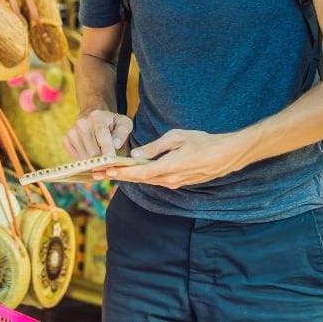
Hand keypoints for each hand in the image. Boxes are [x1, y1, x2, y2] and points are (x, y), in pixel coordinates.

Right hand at [62, 109, 132, 158]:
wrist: (92, 116)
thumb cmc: (111, 123)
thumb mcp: (123, 123)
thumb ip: (122, 133)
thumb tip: (116, 145)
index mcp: (96, 116)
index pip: (101, 135)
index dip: (107, 150)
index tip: (112, 160)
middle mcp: (81, 123)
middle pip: (92, 151)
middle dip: (102, 160)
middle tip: (110, 164)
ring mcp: (72, 131)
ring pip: (84, 157)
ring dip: (94, 162)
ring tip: (101, 157)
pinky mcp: (66, 140)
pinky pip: (76, 158)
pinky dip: (85, 161)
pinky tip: (91, 155)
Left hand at [103, 129, 253, 188]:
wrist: (225, 155)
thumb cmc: (202, 141)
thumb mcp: (176, 137)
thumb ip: (154, 147)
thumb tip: (135, 155)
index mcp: (168, 168)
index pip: (138, 174)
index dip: (120, 173)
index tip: (104, 171)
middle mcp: (170, 180)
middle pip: (138, 180)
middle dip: (117, 177)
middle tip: (97, 175)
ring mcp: (174, 184)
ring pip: (146, 181)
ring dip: (127, 178)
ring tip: (109, 174)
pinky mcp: (178, 183)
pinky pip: (156, 180)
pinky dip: (141, 177)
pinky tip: (131, 173)